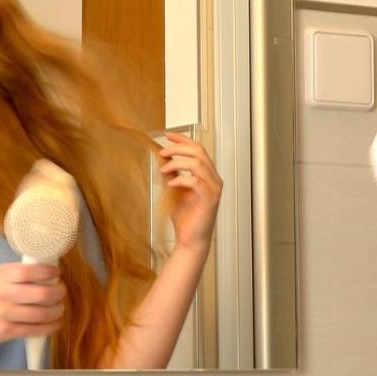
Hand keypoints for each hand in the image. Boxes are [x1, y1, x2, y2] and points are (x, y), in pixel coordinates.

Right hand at [0, 262, 65, 345]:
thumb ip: (20, 274)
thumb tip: (52, 272)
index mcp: (2, 275)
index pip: (29, 271)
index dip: (48, 272)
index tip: (57, 273)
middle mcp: (2, 293)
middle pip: (42, 294)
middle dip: (58, 293)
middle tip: (61, 292)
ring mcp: (4, 313)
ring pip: (42, 314)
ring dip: (58, 311)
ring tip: (60, 308)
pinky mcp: (6, 331)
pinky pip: (36, 329)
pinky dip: (52, 326)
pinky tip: (56, 323)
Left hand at [157, 132, 222, 249]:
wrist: (190, 240)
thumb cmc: (185, 218)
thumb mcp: (175, 189)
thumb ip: (172, 173)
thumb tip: (162, 156)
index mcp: (208, 175)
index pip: (198, 149)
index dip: (183, 140)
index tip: (168, 135)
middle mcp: (214, 180)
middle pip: (199, 152)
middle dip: (178, 149)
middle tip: (162, 152)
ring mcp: (214, 189)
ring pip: (198, 164)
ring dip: (177, 163)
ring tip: (164, 170)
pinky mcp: (209, 200)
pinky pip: (196, 181)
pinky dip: (181, 179)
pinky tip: (170, 184)